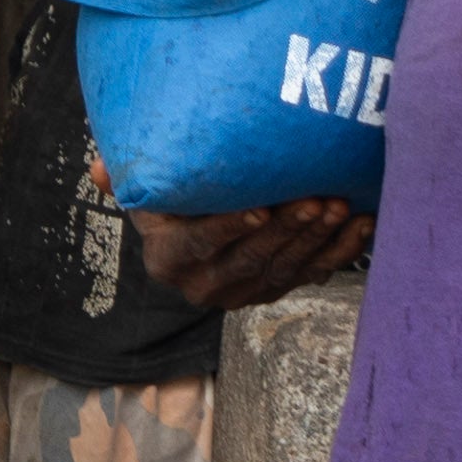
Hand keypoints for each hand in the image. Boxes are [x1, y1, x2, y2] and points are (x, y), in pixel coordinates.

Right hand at [139, 194, 366, 309]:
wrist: (190, 227)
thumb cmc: (168, 195)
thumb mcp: (143, 186)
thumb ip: (124, 176)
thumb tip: (100, 168)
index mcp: (168, 259)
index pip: (200, 245)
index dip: (229, 229)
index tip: (258, 207)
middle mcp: (203, 286)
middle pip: (250, 259)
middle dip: (287, 229)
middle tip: (316, 198)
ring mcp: (243, 294)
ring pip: (284, 270)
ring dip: (316, 239)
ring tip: (339, 206)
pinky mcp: (275, 291)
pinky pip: (312, 275)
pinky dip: (340, 251)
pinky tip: (362, 225)